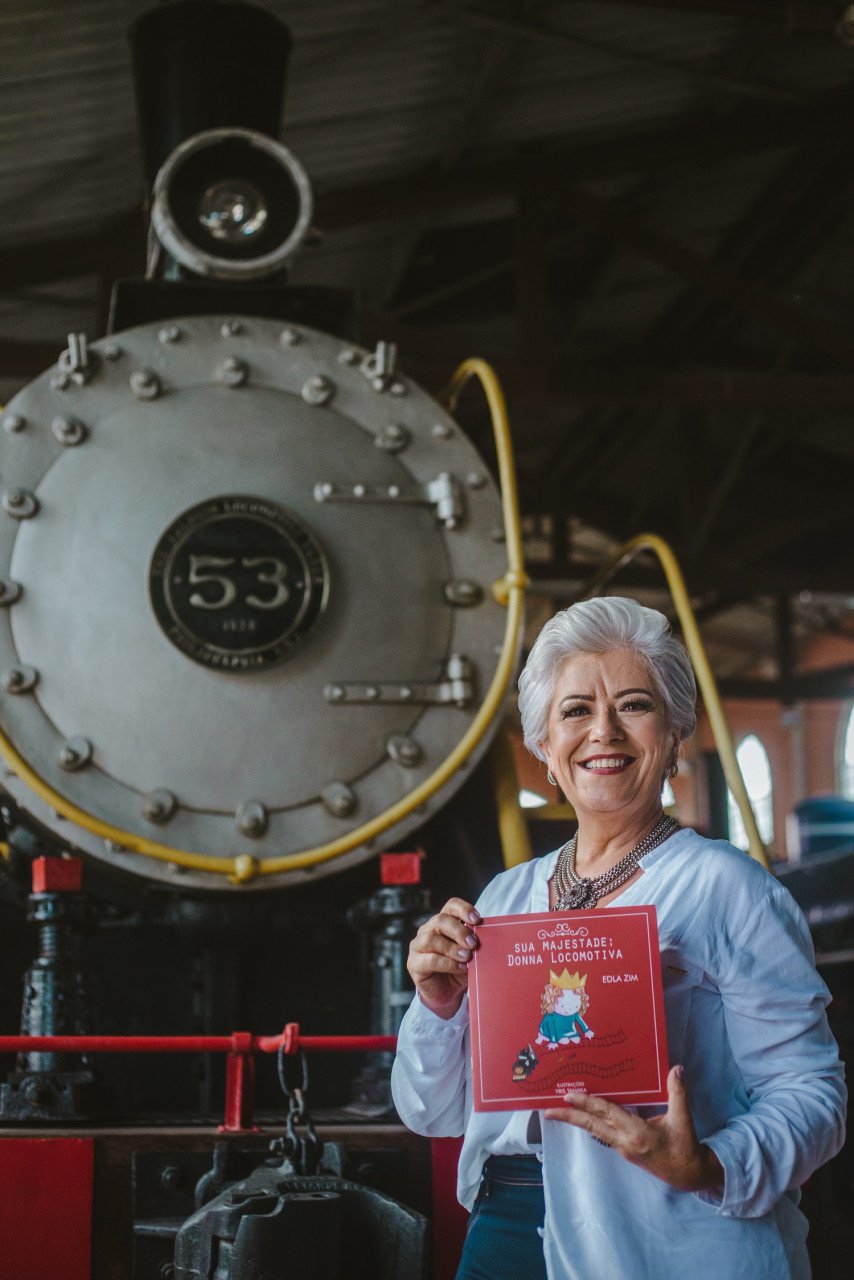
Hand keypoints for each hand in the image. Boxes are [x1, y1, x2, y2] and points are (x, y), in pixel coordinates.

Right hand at [407, 897, 480, 1019]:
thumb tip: (489, 937)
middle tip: (474, 943)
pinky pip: (429, 959)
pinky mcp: (414, 963)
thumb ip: (475, 944)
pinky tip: (460, 967)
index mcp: (443, 923)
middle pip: (441, 920)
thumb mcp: (471, 955)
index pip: (451, 906)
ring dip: (452, 947)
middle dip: (459, 931)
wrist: (449, 995)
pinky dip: (447, 963)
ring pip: (432, 938)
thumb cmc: (459, 970)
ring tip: (467, 956)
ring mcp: (418, 946)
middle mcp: (428, 930)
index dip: (463, 909)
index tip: (477, 919)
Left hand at [543, 1065, 723, 1193]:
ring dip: (577, 1121)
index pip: (606, 1114)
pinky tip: (585, 1117)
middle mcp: (624, 1142)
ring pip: (595, 1132)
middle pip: (591, 1126)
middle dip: (569, 1117)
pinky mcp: (625, 1151)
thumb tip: (676, 1068)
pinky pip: (603, 1135)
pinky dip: (591, 1124)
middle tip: (547, 1111)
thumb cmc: (684, 1146)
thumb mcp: (683, 1119)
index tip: (568, 1096)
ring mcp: (623, 1149)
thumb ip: (677, 1092)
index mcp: (636, 1134)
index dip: (586, 1104)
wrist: (688, 1175)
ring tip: (559, 1111)